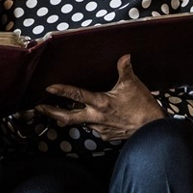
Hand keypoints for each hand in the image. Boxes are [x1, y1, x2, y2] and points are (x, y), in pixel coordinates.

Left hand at [35, 55, 165, 141]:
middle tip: (40, 108)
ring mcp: (100, 129)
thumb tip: (124, 56)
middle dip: (52, 112)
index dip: (61, 91)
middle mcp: (96, 117)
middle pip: (68, 116)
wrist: (152, 130)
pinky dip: (91, 122)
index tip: (48, 89)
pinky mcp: (106, 136)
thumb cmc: (143, 107)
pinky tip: (94, 117)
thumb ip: (125, 70)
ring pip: (81, 122)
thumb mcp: (133, 85)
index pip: (76, 95)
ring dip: (73, 116)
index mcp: (100, 103)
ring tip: (62, 111)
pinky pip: (94, 128)